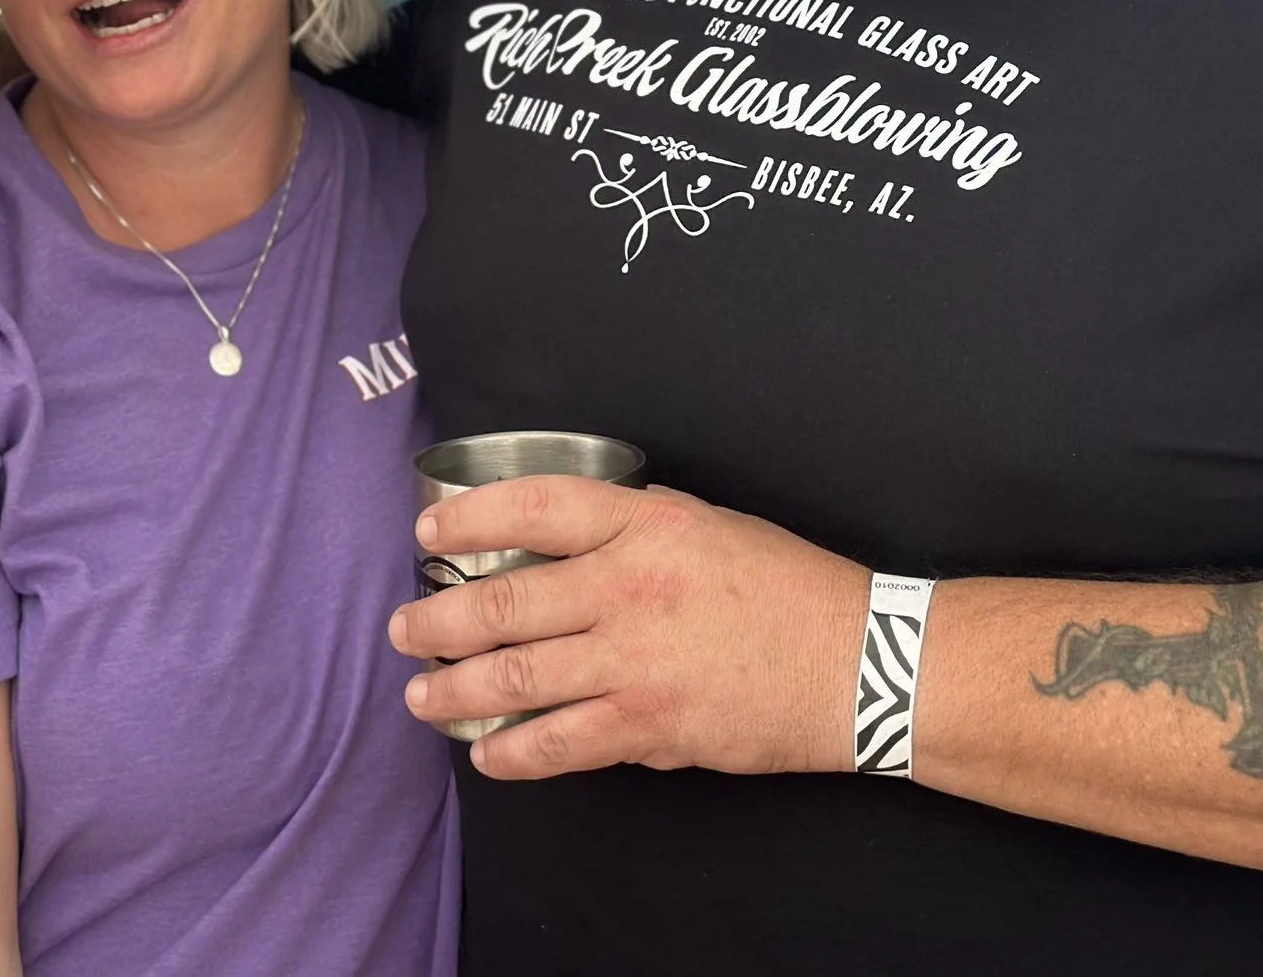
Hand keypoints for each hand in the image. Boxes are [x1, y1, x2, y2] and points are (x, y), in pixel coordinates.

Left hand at [388, 479, 869, 780]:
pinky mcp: (650, 725)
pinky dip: (513, 752)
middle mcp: (629, 587)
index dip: (467, 518)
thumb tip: (558, 544)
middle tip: (405, 629)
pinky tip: (487, 753)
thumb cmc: (784, 586)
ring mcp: (635, 661)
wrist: (858, 661)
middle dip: (439, 620)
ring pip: (518, 676)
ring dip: (456, 690)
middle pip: (505, 600)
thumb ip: (628, 529)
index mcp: (644, 523)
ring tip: (421, 695)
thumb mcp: (703, 524)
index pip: (533, 508)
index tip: (428, 533)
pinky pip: (560, 743)